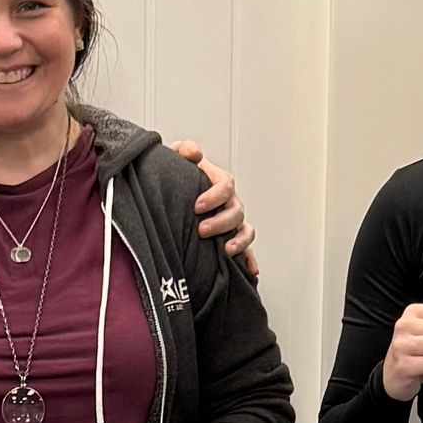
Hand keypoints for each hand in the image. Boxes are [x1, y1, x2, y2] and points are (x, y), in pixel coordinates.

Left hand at [170, 139, 258, 274]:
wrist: (172, 193)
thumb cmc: (177, 176)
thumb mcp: (176, 158)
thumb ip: (184, 151)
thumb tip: (194, 153)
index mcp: (219, 182)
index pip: (226, 186)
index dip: (214, 196)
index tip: (197, 205)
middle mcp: (229, 203)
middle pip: (236, 211)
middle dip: (221, 222)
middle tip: (202, 230)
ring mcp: (232, 222)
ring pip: (245, 230)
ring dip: (239, 241)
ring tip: (226, 251)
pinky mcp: (230, 239)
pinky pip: (246, 251)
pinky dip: (250, 260)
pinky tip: (250, 271)